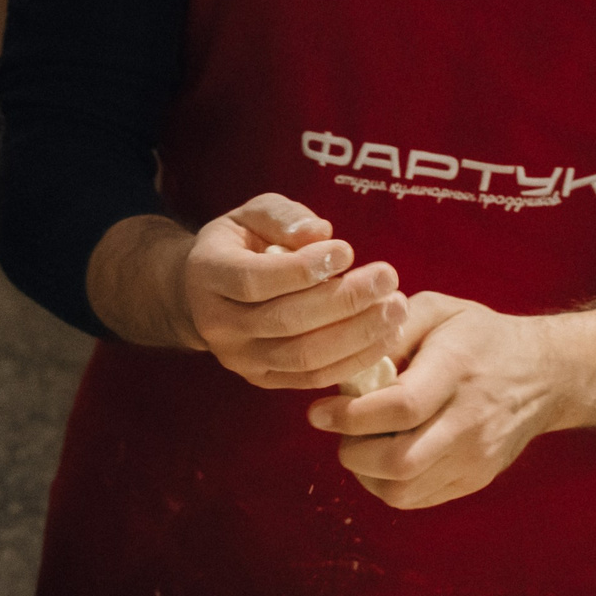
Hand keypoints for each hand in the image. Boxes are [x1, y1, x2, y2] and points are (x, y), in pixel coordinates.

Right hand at [92, 195, 405, 388]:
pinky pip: (311, 379)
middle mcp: (217, 324)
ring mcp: (238, 359)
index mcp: (208, 276)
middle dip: (343, 302)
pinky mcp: (262, 380)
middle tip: (387, 278)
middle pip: (283, 322)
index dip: (302, 270)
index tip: (347, 250)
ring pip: (301, 357)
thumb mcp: (251, 215)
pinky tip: (384, 338)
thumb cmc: (238, 245)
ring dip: (356, 336)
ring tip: (395, 309)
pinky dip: (353, 362)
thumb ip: (283, 216)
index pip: (253, 281)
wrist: (200, 295)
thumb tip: (320, 232)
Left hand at [308, 292, 595, 508]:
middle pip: (398, 461)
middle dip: (352, 451)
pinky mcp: (476, 479)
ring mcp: (477, 456)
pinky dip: (386, 484)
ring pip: (402, 489)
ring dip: (365, 472)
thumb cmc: (478, 337)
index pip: (400, 408)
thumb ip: (390, 330)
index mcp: (458, 370)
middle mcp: (471, 419)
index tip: (319, 412)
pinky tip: (383, 456)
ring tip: (361, 442)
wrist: (545, 373)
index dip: (349, 416)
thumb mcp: (437, 311)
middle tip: (341, 429)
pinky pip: (415, 498)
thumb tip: (348, 361)